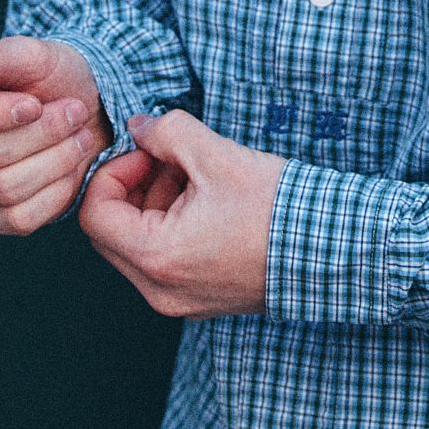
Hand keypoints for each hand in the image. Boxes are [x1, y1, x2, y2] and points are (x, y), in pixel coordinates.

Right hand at [0, 37, 114, 234]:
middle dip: (43, 133)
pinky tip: (69, 167)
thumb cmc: (48, 75)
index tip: (35, 104)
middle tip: (75, 112)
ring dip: (56, 161)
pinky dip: (56, 193)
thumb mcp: (29, 55)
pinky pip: (18, 219)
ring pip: (5, 189)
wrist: (80, 107)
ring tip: (78, 136)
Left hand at [78, 110, 288, 316]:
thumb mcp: (217, 155)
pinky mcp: (199, 300)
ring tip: (199, 178)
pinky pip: (163, 261)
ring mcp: (179, 301)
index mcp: (157, 257)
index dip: (114, 172)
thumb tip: (139, 127)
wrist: (334, 249)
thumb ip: (167, 133)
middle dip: (134, 188)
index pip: (95, 214)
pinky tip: (210, 203)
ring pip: (137, 247)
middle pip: (111, 233)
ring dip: (154, 205)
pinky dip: (172, 227)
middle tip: (172, 161)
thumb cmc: (277, 208)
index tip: (149, 152)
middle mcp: (159, 290)